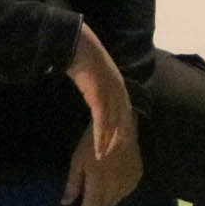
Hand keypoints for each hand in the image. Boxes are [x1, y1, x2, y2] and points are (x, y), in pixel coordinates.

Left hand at [61, 116, 143, 205]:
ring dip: (104, 201)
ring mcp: (128, 183)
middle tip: (82, 202)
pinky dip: (116, 193)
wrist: (118, 126)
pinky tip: (111, 184)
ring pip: (114, 201)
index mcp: (99, 186)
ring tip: (96, 193)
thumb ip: (73, 184)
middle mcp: (115, 189)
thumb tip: (66, 203)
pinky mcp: (137, 176)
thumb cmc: (92, 143)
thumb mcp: (77, 162)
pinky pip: (125, 192)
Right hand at [65, 23, 132, 160]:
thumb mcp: (97, 80)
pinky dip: (100, 136)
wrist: (79, 47)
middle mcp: (120, 93)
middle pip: (123, 123)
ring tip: (103, 158)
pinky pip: (102, 121)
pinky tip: (98, 148)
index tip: (121, 146)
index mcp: (121, 89)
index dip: (124, 131)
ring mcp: (111, 95)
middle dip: (118, 142)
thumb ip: (100, 92)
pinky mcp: (99, 97)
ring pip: (113, 126)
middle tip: (113, 158)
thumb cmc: (84, 61)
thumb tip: (97, 100)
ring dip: (108, 144)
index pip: (126, 115)